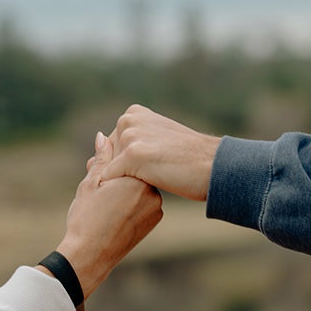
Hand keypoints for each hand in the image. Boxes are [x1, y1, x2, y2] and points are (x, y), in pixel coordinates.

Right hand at [46, 133, 162, 299]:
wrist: (90, 256)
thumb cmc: (86, 219)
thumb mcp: (90, 183)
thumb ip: (102, 158)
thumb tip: (103, 136)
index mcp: (137, 177)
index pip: (127, 156)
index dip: (109, 161)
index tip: (96, 171)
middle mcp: (152, 191)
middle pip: (134, 172)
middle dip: (117, 174)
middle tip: (97, 188)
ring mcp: (156, 207)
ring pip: (138, 188)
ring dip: (124, 189)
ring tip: (104, 203)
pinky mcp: (153, 221)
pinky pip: (143, 204)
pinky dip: (131, 204)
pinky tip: (114, 213)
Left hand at [100, 104, 220, 202]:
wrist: (212, 166)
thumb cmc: (187, 160)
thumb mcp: (157, 140)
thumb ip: (132, 139)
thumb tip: (98, 139)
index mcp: (133, 113)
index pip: (111, 148)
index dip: (122, 168)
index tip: (143, 176)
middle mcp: (128, 120)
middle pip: (106, 159)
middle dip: (117, 176)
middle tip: (143, 186)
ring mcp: (130, 136)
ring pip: (107, 171)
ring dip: (117, 185)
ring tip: (142, 189)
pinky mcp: (132, 154)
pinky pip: (110, 180)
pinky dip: (118, 192)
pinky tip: (135, 197)